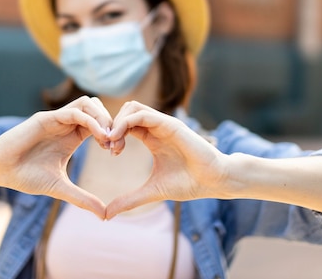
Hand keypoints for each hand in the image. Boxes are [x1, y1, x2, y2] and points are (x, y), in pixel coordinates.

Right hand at [0, 96, 111, 218]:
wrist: (0, 169)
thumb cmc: (25, 176)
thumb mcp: (60, 188)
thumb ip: (82, 198)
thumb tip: (104, 215)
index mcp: (72, 136)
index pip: (99, 123)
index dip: (112, 134)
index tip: (116, 152)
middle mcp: (66, 124)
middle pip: (98, 108)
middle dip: (111, 123)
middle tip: (115, 145)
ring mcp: (56, 119)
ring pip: (88, 103)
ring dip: (102, 117)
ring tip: (107, 139)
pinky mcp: (46, 118)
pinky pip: (75, 112)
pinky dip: (91, 121)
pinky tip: (98, 137)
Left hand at [105, 101, 228, 218]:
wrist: (214, 181)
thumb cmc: (189, 184)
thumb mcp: (152, 191)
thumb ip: (129, 200)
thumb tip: (107, 215)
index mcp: (152, 138)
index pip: (126, 124)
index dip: (112, 134)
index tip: (108, 151)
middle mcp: (157, 127)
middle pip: (126, 111)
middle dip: (111, 125)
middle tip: (108, 146)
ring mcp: (164, 124)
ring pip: (132, 107)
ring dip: (117, 121)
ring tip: (112, 142)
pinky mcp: (170, 124)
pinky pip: (142, 114)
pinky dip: (125, 122)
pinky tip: (118, 139)